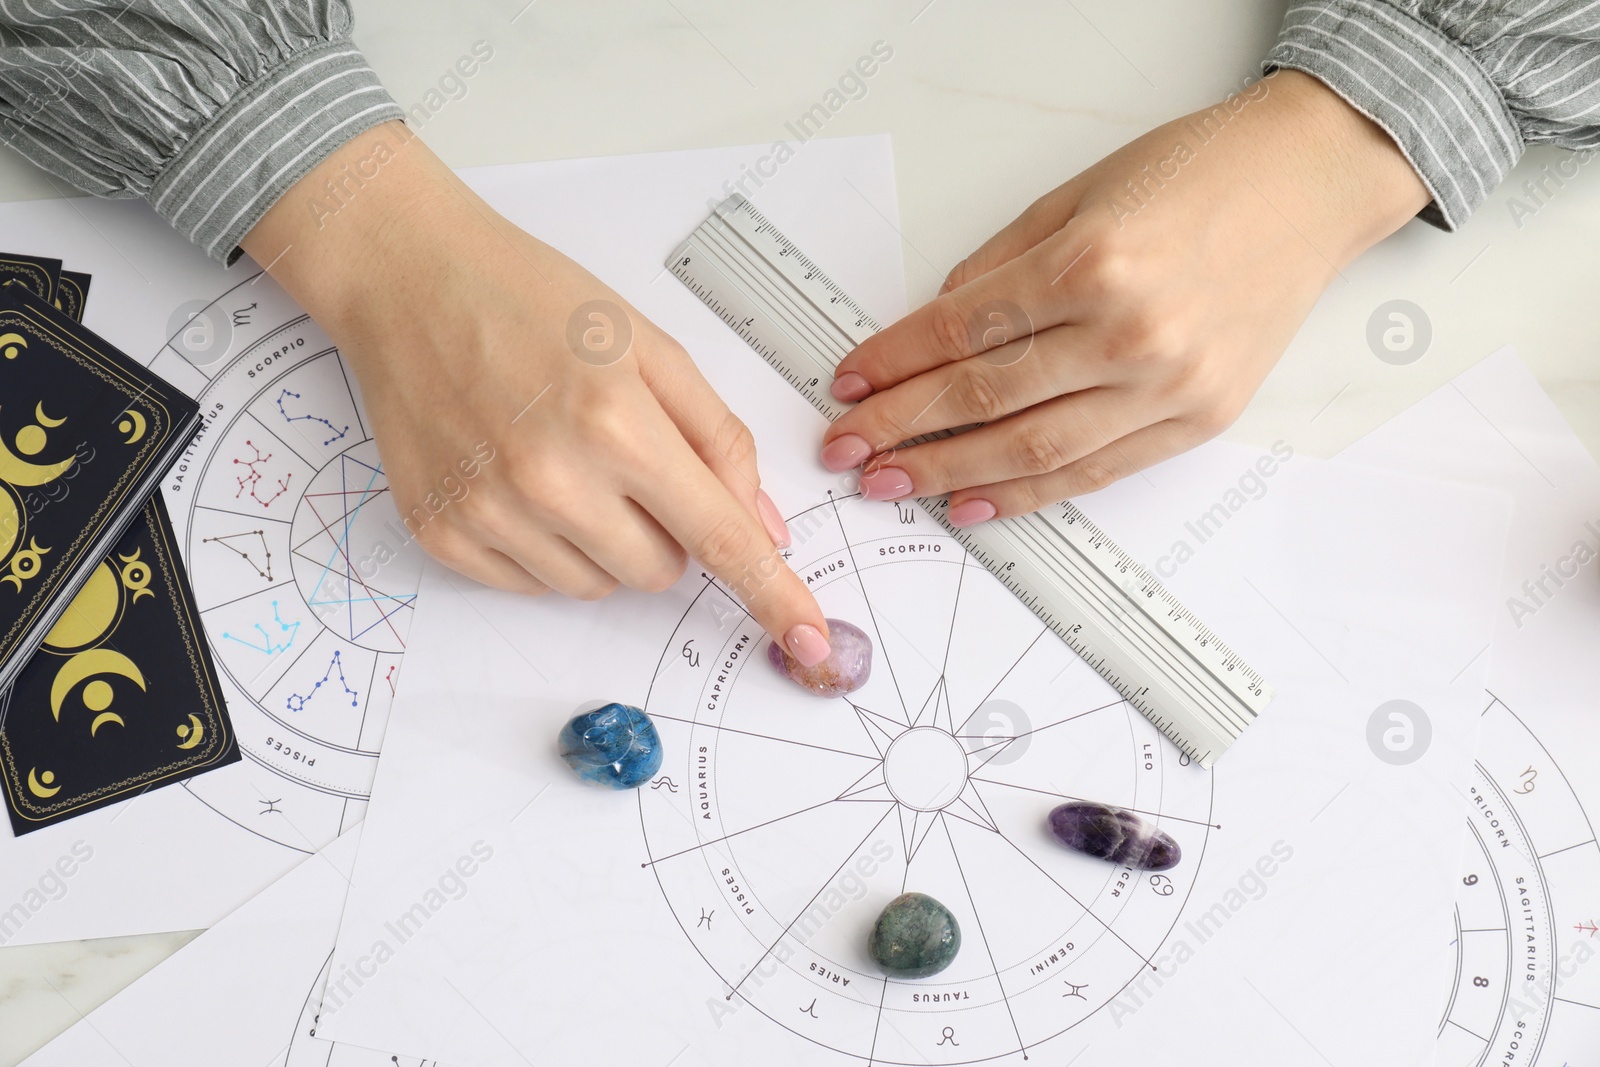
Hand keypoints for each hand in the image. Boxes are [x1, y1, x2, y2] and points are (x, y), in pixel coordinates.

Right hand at [242, 123, 832, 662]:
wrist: (408, 281)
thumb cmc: (531, 300)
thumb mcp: (649, 346)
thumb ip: (719, 438)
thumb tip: (764, 526)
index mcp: (617, 423)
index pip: (719, 536)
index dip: (773, 594)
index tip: (811, 641)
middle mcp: (551, 480)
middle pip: (660, 573)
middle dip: (666, 531)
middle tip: (629, 461)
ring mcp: (490, 514)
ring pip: (596, 587)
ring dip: (605, 543)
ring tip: (565, 460)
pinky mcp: (443, 534)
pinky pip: (532, 586)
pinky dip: (546, 549)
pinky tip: (520, 480)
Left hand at [820, 70, 1429, 523]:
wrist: (1311, 183)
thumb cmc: (1200, 173)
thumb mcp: (1078, 193)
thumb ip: (1000, 266)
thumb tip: (935, 326)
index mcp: (1093, 263)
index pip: (961, 330)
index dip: (893, 362)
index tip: (848, 383)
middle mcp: (1131, 331)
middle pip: (984, 397)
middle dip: (901, 427)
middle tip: (845, 448)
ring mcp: (1170, 384)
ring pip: (1034, 449)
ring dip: (950, 473)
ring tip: (892, 484)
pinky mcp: (1199, 419)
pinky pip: (1095, 471)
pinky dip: (1028, 494)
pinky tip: (975, 502)